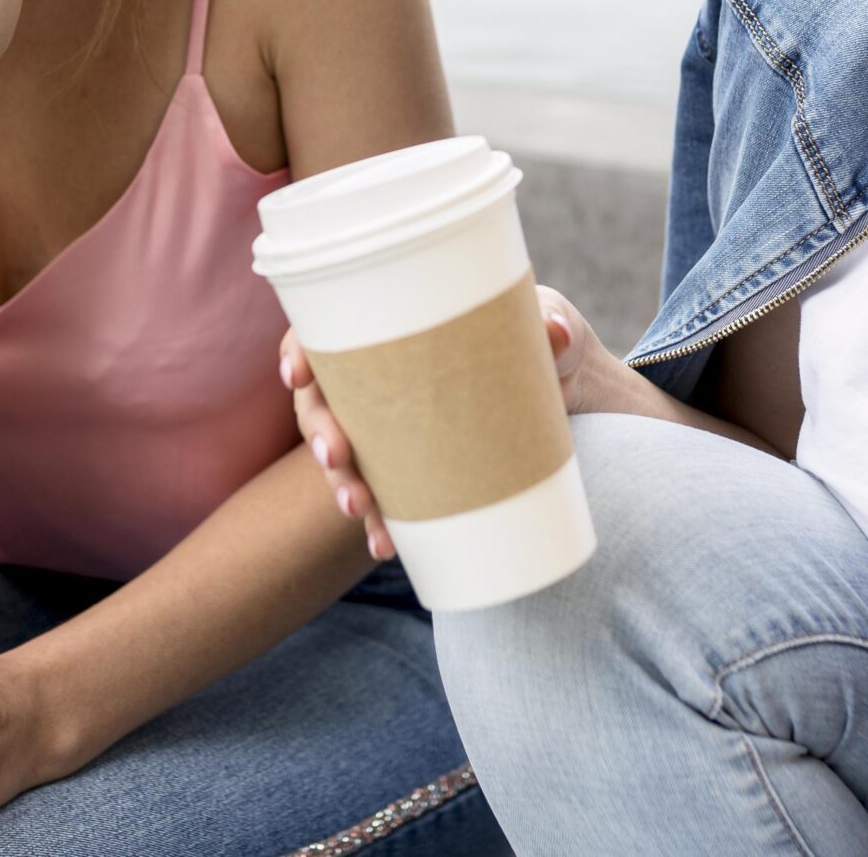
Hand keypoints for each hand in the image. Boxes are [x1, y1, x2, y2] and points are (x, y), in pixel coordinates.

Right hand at [281, 286, 604, 561]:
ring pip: (341, 456)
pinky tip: (386, 545)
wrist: (570, 390)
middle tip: (334, 455)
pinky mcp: (414, 470)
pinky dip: (381, 523)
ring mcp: (390, 429)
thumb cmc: (541, 338)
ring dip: (340, 483)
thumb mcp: (549, 322)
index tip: (297, 375)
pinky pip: (384, 499)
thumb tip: (557, 332)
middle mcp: (379, 379)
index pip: (324, 332)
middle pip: (322, 401)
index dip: (299, 351)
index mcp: (393, 328)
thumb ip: (552, 324)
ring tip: (359, 507)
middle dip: (318, 431)